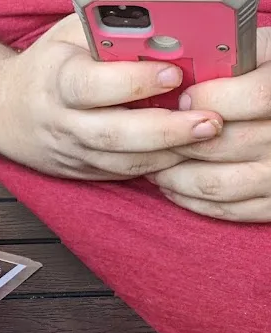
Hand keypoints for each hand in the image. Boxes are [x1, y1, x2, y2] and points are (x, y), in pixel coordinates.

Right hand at [0, 15, 223, 179]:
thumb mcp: (70, 35)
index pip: (92, 86)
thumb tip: (164, 20)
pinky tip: (183, 152)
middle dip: (164, 129)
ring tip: (206, 137)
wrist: (3, 111)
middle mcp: (60, 122)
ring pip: (120, 161)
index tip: (172, 74)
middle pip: (113, 134)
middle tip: (208, 120)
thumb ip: (111, 30)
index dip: (133, 83)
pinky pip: (120, 173)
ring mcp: (70, 151)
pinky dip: (154, 165)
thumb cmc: (47, 65)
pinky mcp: (80, 171)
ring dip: (166, 152)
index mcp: (55, 81)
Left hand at [148, 30, 270, 221]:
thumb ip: (230, 58)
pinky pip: (223, 209)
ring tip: (151, 162)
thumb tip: (178, 73)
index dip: (211, 98)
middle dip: (174, 141)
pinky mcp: (270, 204)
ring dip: (172, 176)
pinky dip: (188, 198)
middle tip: (144, 136)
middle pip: (220, 145)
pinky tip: (170, 184)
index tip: (182, 98)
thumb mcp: (265, 54)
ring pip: (213, 184)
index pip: (252, 99)